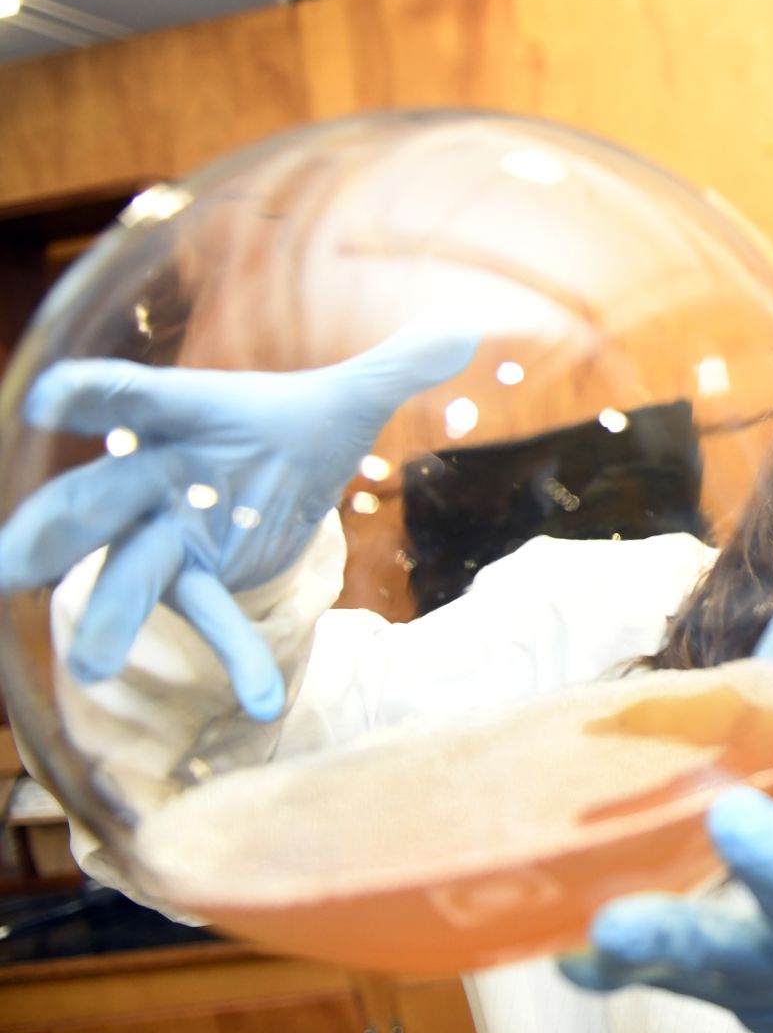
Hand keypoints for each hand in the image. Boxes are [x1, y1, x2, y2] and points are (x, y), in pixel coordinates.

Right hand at [0, 326, 477, 719]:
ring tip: (95, 666)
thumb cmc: (288, 430)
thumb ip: (395, 368)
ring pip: (126, 571)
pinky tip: (263, 704)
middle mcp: (156, 474)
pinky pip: (210, 620)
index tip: (50, 398)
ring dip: (111, 617)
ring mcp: (165, 532)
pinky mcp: (193, 579)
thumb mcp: (346, 403)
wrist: (276, 481)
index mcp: (185, 414)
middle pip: (97, 497)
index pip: (135, 400)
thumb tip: (467, 327)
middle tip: (12, 563)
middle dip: (57, 526)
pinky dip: (238, 658)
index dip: (95, 397)